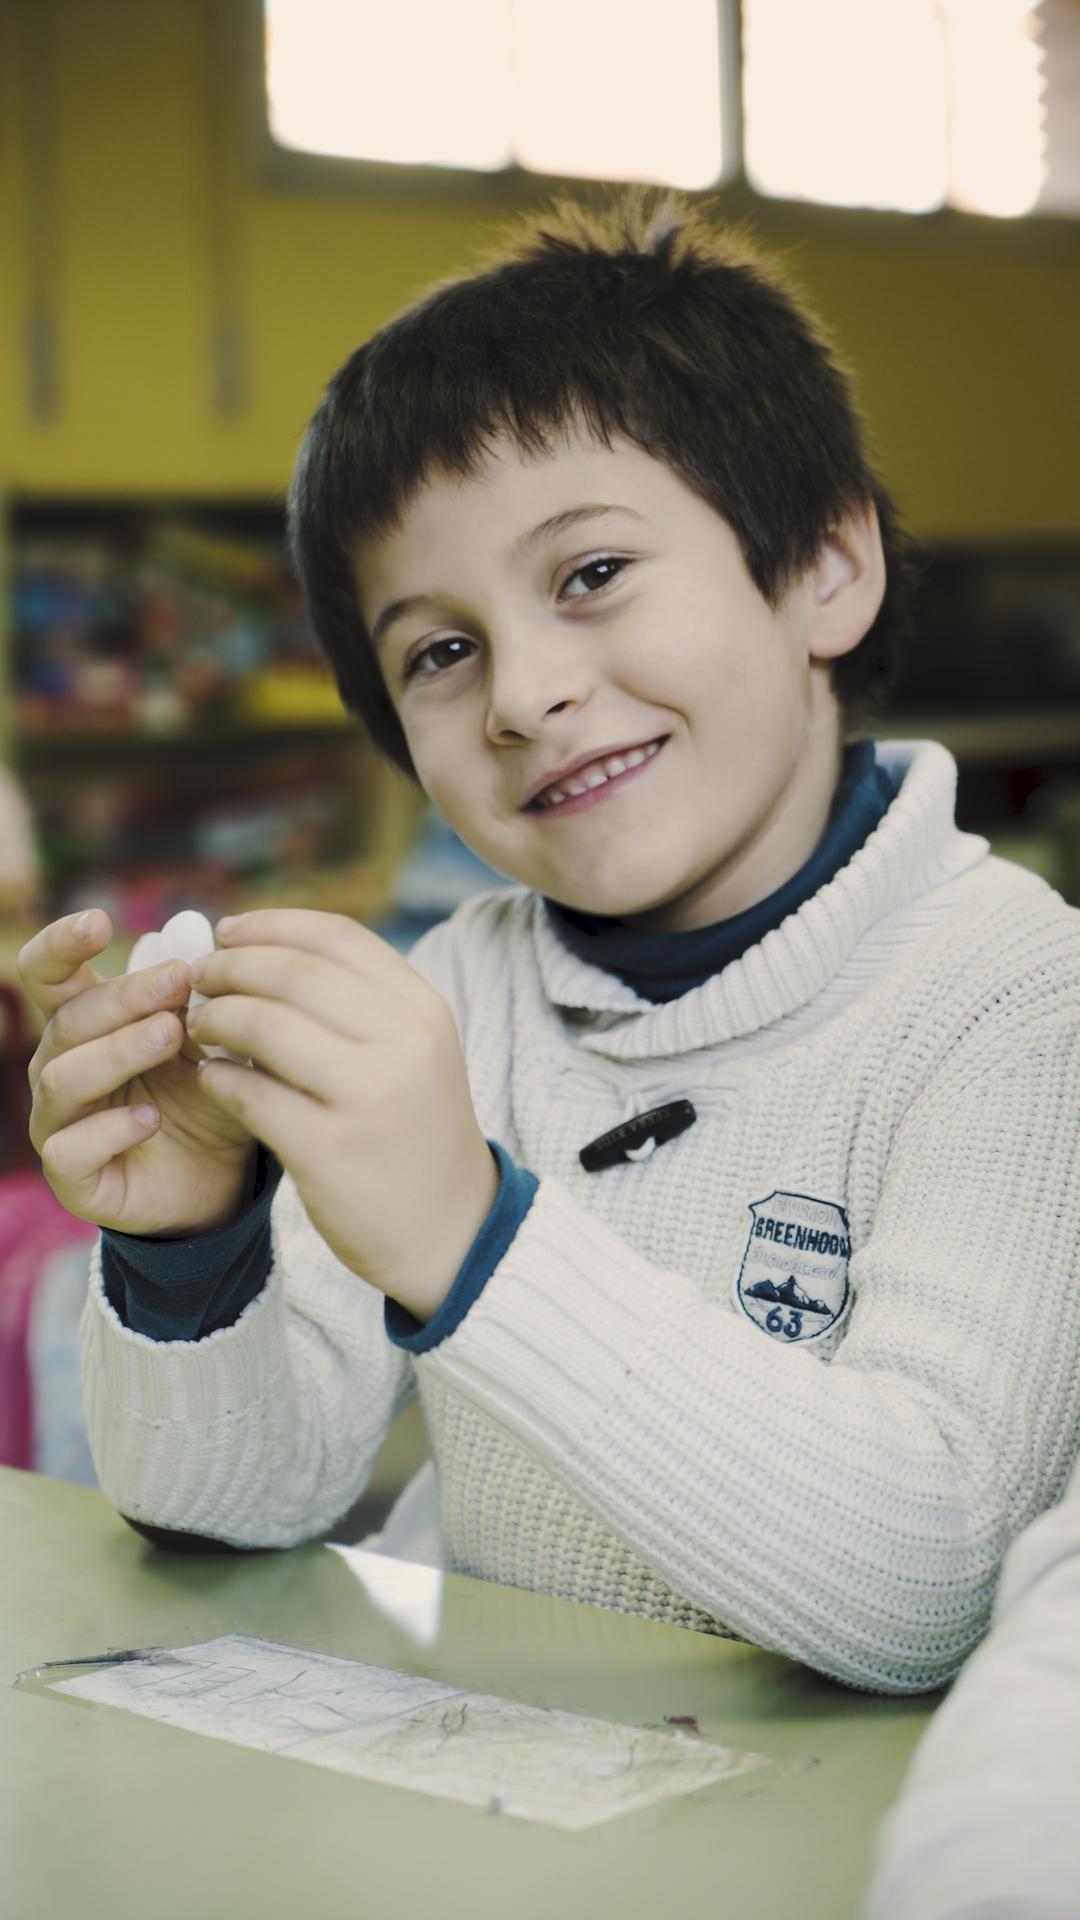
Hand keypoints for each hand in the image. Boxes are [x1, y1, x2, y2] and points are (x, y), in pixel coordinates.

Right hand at [19, 909, 257, 1235]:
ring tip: (171, 1036)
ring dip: (118, 1052)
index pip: (48, 974)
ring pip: (63, 1079)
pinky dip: (111, 1130)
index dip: (62, 945)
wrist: (222, 1175)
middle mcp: (58, 1067)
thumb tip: (190, 927)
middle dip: (123, 997)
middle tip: (178, 981)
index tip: (100, 921)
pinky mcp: (72, 1178)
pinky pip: (70, 1150)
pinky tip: (151, 1119)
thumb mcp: (212, 1038)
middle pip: (68, 1021)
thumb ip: (198, 992)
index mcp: (83, 1023)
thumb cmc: (207, 1092)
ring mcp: (58, 1124)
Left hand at [185, 909, 499, 1321]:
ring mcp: (368, 1096)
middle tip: (199, 979)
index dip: (269, 925)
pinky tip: (211, 1080)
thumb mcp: (415, 1050)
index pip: (334, 936)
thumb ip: (359, 1001)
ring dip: (215, 1019)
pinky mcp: (330, 1150)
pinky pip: (249, 1094)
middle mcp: (403, 1042)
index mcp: (423, 1008)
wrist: (452, 1230)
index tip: (227, 932)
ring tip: (199, 1027)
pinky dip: (217, 1079)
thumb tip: (264, 950)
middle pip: (292, 974)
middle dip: (230, 968)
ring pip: (264, 1027)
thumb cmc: (415, 1129)